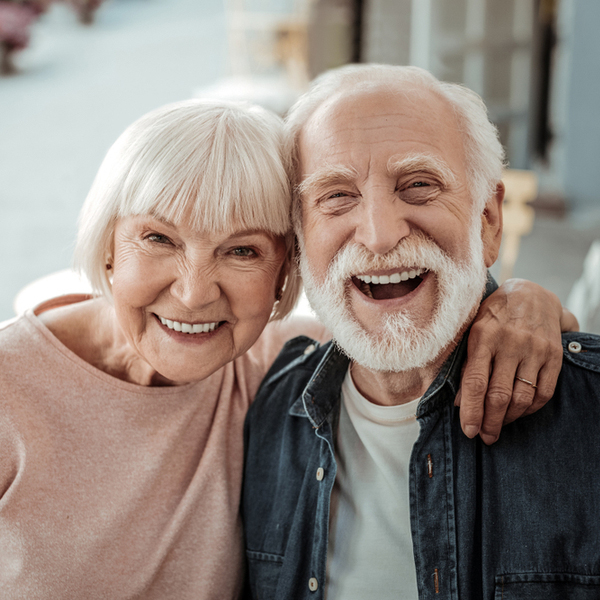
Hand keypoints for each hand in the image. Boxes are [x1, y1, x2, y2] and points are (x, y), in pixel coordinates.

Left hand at [456, 279, 577, 444]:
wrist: (531, 294)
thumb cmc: (493, 316)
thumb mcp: (472, 332)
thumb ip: (466, 365)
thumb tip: (459, 403)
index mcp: (483, 336)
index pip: (475, 381)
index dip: (471, 410)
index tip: (468, 431)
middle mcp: (510, 343)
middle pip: (499, 394)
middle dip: (490, 422)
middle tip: (484, 436)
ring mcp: (534, 349)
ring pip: (522, 397)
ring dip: (508, 419)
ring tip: (498, 426)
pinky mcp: (553, 356)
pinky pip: (543, 393)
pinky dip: (530, 410)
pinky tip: (518, 413)